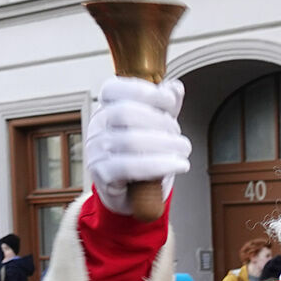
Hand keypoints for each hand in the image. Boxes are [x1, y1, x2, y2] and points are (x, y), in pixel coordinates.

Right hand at [85, 76, 191, 216]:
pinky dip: (159, 164)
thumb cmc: (142, 154)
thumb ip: (165, 107)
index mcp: (106, 108)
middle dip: (160, 122)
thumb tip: (175, 87)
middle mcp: (97, 126)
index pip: (113, 89)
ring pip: (130, 141)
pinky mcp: (102, 174)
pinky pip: (129, 167)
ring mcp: (96, 150)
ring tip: (183, 149)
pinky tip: (178, 164)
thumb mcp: (155, 128)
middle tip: (179, 135)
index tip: (170, 100)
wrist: (132, 193)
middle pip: (125, 113)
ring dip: (165, 144)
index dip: (143, 91)